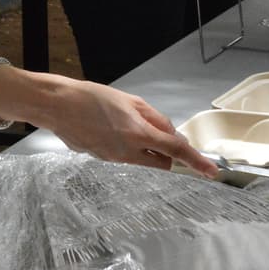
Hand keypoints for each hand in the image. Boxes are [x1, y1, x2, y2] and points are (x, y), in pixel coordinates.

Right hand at [48, 79, 217, 177]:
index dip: (196, 161)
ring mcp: (114, 159)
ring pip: (143, 160)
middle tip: (156, 131)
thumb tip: (170, 132)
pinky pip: (124, 157)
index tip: (211, 171)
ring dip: (145, 148)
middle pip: (161, 162)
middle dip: (166, 152)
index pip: (176, 150)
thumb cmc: (90, 98)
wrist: (57, 106)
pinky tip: (110, 128)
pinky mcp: (102, 160)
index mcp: (138, 134)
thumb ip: (155, 118)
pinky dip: (127, 147)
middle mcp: (128, 152)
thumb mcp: (130, 101)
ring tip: (125, 122)